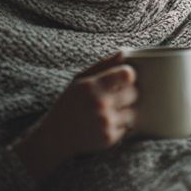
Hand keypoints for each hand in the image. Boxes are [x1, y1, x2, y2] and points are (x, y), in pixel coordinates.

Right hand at [13, 52, 137, 180]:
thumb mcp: (80, 80)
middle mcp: (100, 104)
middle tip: (114, 97)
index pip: (127, 75)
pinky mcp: (109, 138)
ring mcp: (105, 122)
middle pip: (134, 93)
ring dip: (126, 111)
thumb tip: (124, 53)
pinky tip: (106, 123)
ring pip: (133, 112)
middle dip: (127, 94)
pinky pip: (128, 127)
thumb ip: (103, 65)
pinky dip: (121, 125)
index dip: (128, 75)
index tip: (124, 78)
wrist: (56, 136)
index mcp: (92, 86)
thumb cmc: (70, 104)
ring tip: (109, 111)